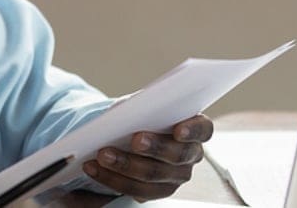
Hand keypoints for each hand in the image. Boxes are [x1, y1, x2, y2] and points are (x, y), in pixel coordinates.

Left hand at [81, 114, 213, 201]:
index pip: (203, 129)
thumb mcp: (143, 105)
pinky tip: (94, 168)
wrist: (130, 133)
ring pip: (153, 177)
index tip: (177, 130)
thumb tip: (126, 112)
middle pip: (176, 156)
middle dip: (155, 148)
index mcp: (194, 130)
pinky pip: (136, 190)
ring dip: (125, 166)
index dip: (193, 130)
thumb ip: (143, 106)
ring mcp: (175, 177)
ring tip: (103, 155)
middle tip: (135, 140)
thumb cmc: (142, 115)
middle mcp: (190, 156)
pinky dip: (111, 178)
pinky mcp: (156, 191)